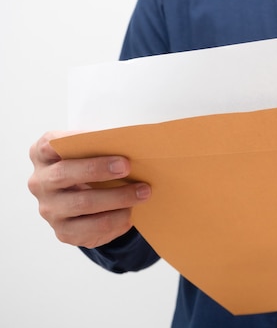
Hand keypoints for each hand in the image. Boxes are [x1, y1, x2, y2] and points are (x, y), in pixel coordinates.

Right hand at [28, 131, 150, 248]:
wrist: (87, 204)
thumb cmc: (92, 168)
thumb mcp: (92, 154)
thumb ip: (101, 148)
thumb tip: (132, 146)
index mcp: (43, 154)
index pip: (50, 143)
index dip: (76, 139)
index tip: (105, 139)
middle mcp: (40, 182)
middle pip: (64, 174)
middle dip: (98, 169)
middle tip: (127, 167)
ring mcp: (49, 209)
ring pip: (83, 203)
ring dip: (118, 197)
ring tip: (143, 192)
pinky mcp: (64, 231)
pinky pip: (91, 227)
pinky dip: (116, 218)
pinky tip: (132, 212)